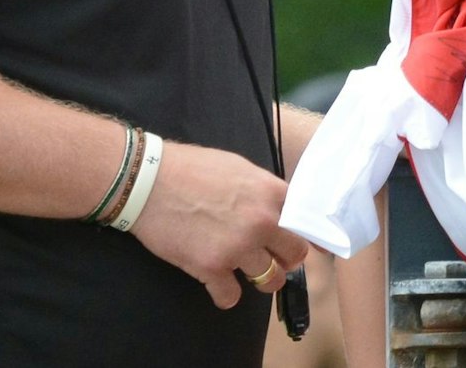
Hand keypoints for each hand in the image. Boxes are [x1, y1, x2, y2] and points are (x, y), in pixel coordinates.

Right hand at [127, 141, 310, 308]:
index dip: (307, 236)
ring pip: (270, 280)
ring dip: (259, 280)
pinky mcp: (211, 267)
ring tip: (244, 273)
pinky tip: (219, 287)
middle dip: (285, 260)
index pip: (306, 222)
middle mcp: (261, 221)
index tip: (316, 249)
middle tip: (271, 259)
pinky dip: (225, 295)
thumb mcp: (240, 169)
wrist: (149, 181)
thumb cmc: (192, 169)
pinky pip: (231, 297)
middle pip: (295, 255)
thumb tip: (279, 211)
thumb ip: (264, 192)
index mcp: (271, 193)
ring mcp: (238, 247)